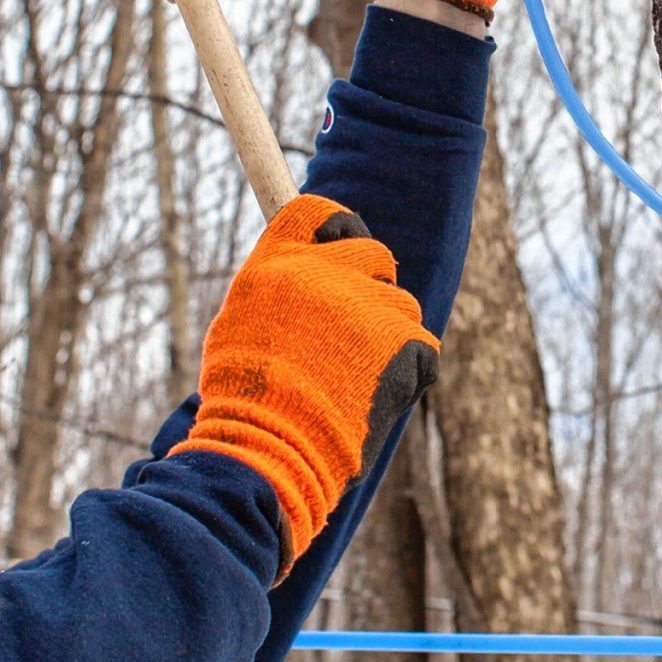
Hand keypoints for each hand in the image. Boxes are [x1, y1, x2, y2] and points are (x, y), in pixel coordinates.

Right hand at [170, 195, 440, 577]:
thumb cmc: (246, 402)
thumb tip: (302, 279)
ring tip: (356, 382)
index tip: (344, 248)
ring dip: (390, 339)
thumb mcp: (239, 327)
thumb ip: (276, 291)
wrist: (267, 447)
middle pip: (374, 254)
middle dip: (372, 288)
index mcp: (276, 264)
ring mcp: (365, 304)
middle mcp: (321, 271)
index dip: (339, 229)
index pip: (318, 213)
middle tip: (355, 335)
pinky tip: (375, 399)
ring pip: (402, 306)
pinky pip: (423, 348)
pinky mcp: (401, 340)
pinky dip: (409, 374)